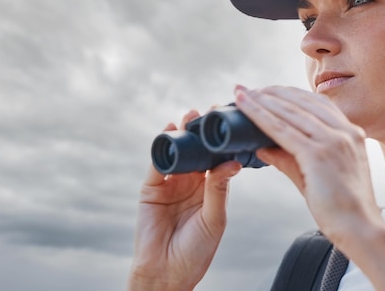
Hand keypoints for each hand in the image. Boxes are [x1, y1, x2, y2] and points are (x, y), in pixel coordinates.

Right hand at [128, 110, 241, 290]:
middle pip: (198, 151)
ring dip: (183, 133)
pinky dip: (163, 146)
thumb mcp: (214, 218)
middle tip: (211, 111)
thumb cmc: (196, 251)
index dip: (222, 142)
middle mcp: (191, 182)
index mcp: (210, 189)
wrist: (166, 272)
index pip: (218, 159)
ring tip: (191, 115)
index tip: (230, 122)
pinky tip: (169, 131)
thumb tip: (233, 162)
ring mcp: (171, 184)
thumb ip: (219, 189)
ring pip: (178, 152)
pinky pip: (157, 163)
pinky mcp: (151, 188)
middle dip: (203, 131)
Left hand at [234, 85, 381, 248]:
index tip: (268, 90)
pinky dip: (261, 116)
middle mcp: (344, 131)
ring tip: (242, 94)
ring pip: (289, 112)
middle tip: (248, 89)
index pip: (316, 103)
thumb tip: (262, 147)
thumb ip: (289, 158)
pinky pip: (282, 130)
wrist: (362, 231)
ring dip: (262, 100)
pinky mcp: (319, 155)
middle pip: (301, 102)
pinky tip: (246, 110)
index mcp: (350, 132)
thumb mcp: (316, 175)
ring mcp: (333, 141)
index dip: (289, 94)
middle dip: (271, 93)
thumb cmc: (342, 207)